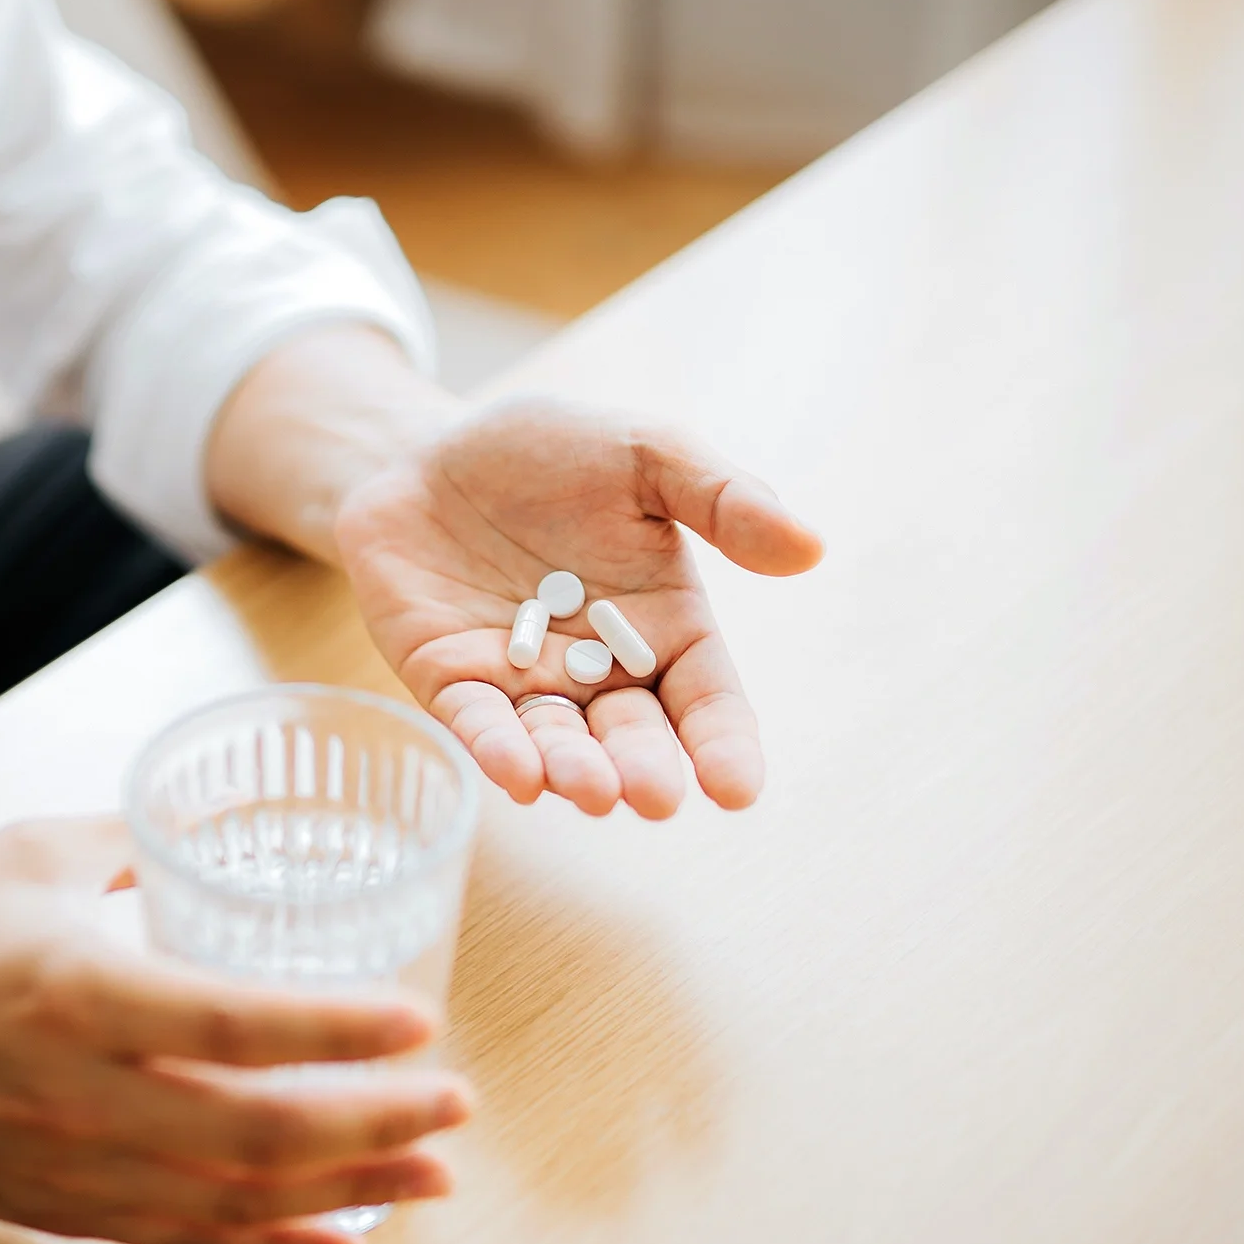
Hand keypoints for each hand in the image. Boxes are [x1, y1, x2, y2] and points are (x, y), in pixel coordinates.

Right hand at [0, 818, 471, 1243]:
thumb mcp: (24, 853)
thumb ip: (133, 842)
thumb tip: (217, 827)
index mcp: (76, 989)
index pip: (238, 1023)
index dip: (342, 1031)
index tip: (421, 1023)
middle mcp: (81, 1094)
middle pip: (260, 1133)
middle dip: (378, 1126)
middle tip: (456, 1106)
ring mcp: (71, 1167)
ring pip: (236, 1203)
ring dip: (347, 1194)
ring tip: (430, 1177)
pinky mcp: (59, 1208)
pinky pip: (184, 1241)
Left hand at [333, 396, 822, 817]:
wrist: (432, 447)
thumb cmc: (552, 453)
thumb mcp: (646, 455)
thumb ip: (723, 499)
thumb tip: (811, 547)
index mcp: (664, 627)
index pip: (706, 700)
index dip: (723, 745)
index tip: (736, 789)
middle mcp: (597, 670)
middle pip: (632, 735)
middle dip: (644, 768)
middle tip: (654, 796)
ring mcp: (522, 682)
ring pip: (555, 742)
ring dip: (574, 771)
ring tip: (592, 791)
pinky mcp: (450, 679)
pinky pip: (476, 722)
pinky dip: (496, 748)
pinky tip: (517, 773)